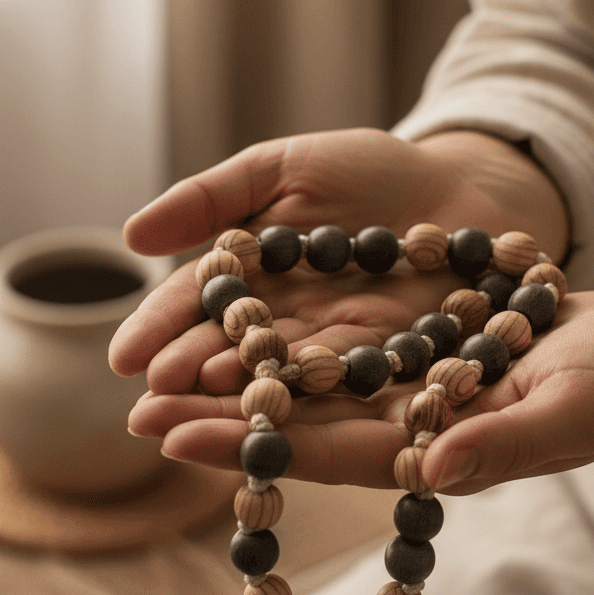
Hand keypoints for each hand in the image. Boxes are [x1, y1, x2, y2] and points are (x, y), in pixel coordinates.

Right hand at [110, 127, 568, 399]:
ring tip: (194, 428)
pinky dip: (317, 405)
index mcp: (260, 278)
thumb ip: (214, 196)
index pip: (202, 306)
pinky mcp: (398, 369)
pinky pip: (354, 389)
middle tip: (147, 413)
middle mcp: (293, 324)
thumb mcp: (286, 167)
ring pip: (286, 383)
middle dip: (190, 386)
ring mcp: (344, 351)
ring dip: (240, 408)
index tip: (125, 359)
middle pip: (236, 356)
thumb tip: (132, 236)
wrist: (467, 184)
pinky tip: (283, 419)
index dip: (163, 331)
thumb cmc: (372, 170)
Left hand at [137, 291, 593, 491]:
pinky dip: (291, 328)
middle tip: (134, 408)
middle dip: (222, 418)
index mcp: (434, 454)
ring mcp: (407, 387)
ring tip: (166, 363)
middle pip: (301, 425)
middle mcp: (407, 427)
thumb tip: (437, 471)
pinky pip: (341, 338)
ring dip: (243, 373)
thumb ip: (506, 444)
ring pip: (310, 382)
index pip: (327, 456)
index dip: (252, 451)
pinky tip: (242, 308)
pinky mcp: (414, 347)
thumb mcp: (567, 412)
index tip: (175, 438)